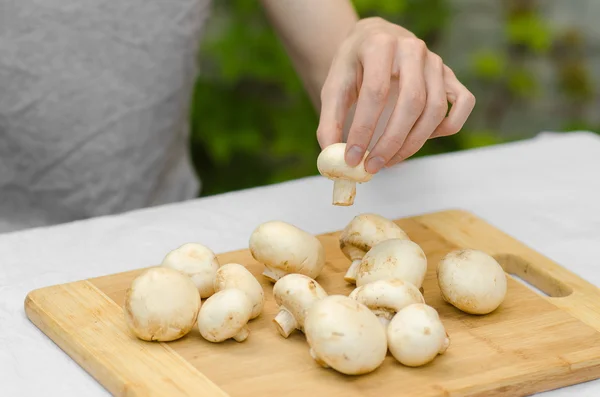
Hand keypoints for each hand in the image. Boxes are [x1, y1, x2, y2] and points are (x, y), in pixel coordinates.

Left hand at [316, 17, 475, 173]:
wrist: (373, 41)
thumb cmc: (353, 67)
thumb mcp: (334, 87)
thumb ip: (330, 121)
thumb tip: (332, 157)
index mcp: (380, 44)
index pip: (375, 92)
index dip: (364, 129)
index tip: (353, 158)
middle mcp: (413, 48)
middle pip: (411, 103)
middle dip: (391, 142)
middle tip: (372, 166)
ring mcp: (435, 61)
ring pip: (435, 109)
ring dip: (413, 143)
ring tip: (388, 160)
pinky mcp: (450, 75)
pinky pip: (463, 103)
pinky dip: (449, 126)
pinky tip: (421, 139)